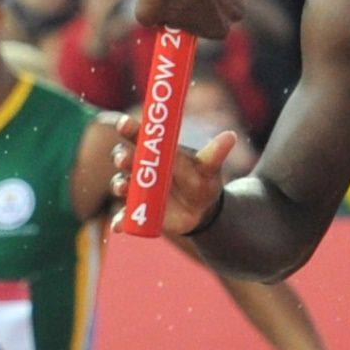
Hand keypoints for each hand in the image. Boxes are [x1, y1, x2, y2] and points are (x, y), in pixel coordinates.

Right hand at [118, 125, 236, 232]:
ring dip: (120, 185)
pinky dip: (120, 220)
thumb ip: (215, 153)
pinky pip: (124, 216)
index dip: (130, 129)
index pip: (139, 136)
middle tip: (123, 159)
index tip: (123, 123)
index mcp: (156, 151)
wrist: (201, 209)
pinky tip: (118, 226)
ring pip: (122, 185)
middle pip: (125, 158)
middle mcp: (141, 167)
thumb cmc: (201, 180)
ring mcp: (137, 189)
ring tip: (123, 188)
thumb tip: (231, 136)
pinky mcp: (137, 211)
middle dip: (122, 157)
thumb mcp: (209, 167)